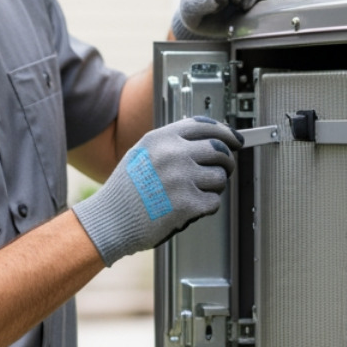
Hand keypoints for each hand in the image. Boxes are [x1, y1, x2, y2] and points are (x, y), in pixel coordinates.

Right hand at [71, 116, 239, 266]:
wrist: (110, 220)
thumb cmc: (125, 191)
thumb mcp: (142, 153)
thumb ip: (171, 143)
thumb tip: (210, 140)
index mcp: (161, 138)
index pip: (206, 126)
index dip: (226, 132)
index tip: (235, 140)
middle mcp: (173, 154)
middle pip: (220, 150)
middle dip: (225, 162)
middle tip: (221, 171)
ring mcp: (181, 179)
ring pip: (220, 178)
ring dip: (213, 187)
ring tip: (192, 193)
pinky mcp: (188, 204)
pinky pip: (214, 202)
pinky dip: (205, 207)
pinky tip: (187, 208)